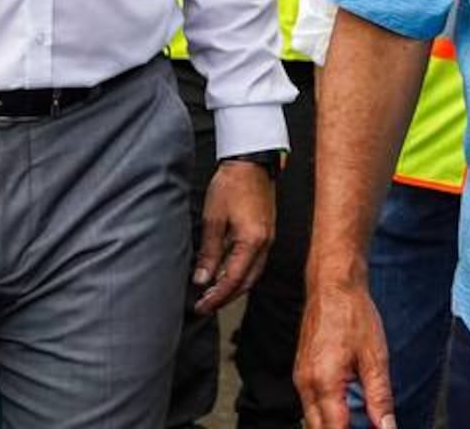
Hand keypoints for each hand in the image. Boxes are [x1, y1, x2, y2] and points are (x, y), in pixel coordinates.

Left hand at [192, 160, 276, 314]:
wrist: (251, 162)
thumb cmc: (232, 185)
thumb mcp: (213, 219)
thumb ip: (209, 253)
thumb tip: (202, 280)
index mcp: (252, 241)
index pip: (233, 280)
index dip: (216, 297)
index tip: (201, 307)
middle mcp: (265, 244)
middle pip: (247, 282)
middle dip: (226, 297)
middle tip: (205, 305)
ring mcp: (268, 238)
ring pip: (252, 273)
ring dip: (233, 286)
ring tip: (212, 292)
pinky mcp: (266, 232)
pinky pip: (254, 261)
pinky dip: (240, 272)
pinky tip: (225, 272)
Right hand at [294, 276, 392, 428]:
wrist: (333, 285)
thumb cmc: (353, 314)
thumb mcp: (375, 357)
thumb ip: (379, 398)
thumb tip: (387, 427)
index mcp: (324, 383)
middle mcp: (306, 385)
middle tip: (366, 426)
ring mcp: (300, 379)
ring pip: (312, 420)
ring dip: (332, 425)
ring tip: (358, 421)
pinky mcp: (301, 372)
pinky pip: (310, 404)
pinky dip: (326, 413)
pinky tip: (345, 409)